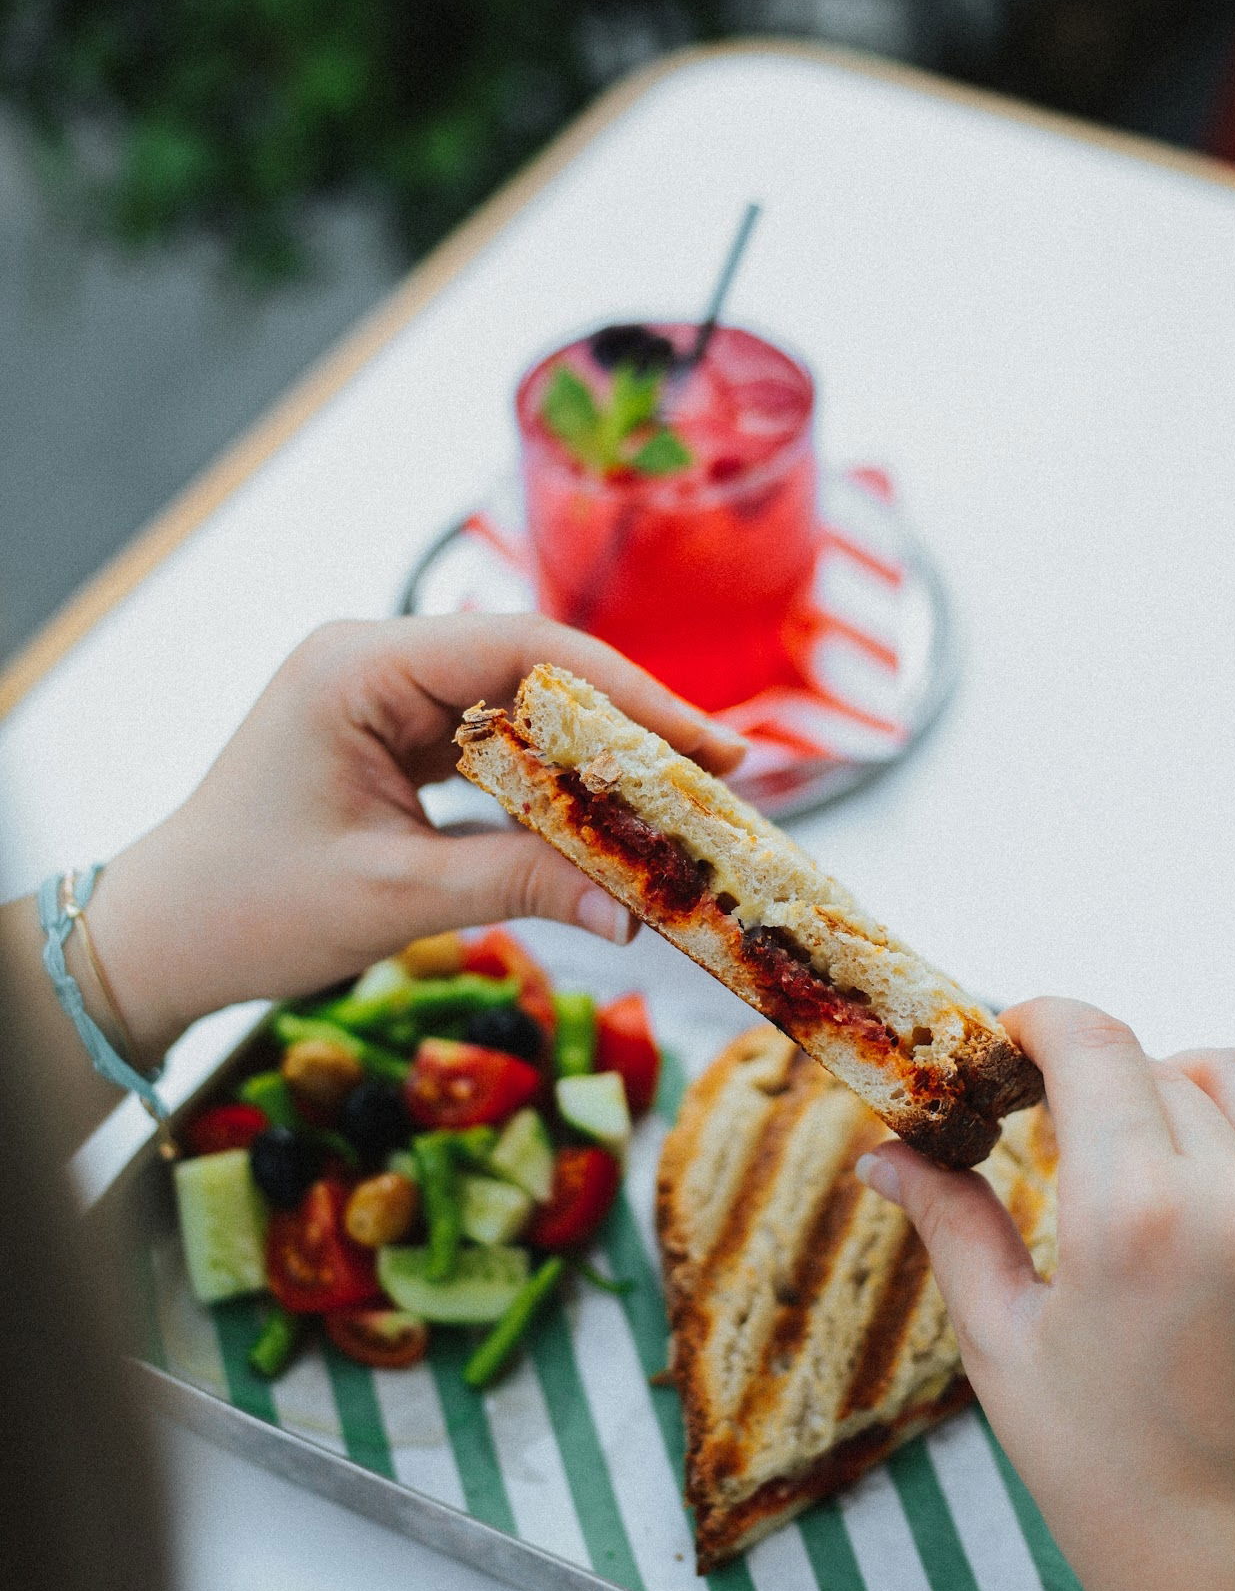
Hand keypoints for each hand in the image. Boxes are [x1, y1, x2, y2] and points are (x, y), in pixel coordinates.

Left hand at [84, 613, 745, 1063]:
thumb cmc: (249, 909)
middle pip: (532, 670)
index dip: (629, 695)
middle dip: (627, 724)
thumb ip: (521, 885)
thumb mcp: (396, 897)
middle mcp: (373, 660)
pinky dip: (550, 782)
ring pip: (519, 707)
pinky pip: (491, 746)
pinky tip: (609, 814)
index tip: (709, 745)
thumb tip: (637, 912)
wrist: (158, 939)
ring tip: (683, 796)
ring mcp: (381, 696)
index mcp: (359, 665)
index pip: (524, 651)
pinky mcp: (389, 737)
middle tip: (720, 774)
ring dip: (595, 755)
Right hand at [859, 1004, 1234, 1590]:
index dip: (1041, 1019)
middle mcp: (1232, 1200)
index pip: (1090, 1041)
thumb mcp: (1004, 1348)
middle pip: (1156, 1065)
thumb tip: (885, 1154)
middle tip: (1061, 1127)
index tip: (1014, 1037)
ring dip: (1189, 1089)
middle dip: (1096, 1077)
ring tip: (1155, 1147)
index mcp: (1128, 1213)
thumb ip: (951, 1226)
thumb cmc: (1109, 1482)